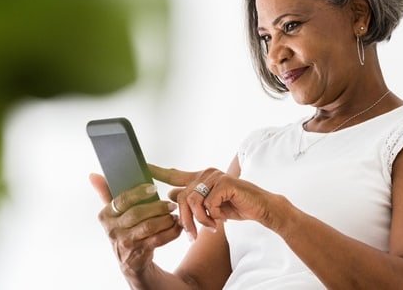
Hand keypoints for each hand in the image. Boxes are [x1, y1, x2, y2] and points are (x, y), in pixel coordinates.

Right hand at [89, 173, 181, 277]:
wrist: (130, 263)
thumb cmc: (124, 231)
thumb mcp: (113, 215)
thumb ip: (105, 193)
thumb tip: (93, 175)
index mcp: (105, 216)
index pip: (121, 200)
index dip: (138, 193)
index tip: (153, 187)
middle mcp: (113, 230)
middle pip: (137, 213)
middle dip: (157, 207)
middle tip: (171, 204)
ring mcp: (125, 243)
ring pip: (149, 226)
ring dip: (165, 219)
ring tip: (174, 215)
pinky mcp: (139, 253)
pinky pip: (158, 239)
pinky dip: (171, 232)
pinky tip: (177, 226)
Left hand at [150, 164, 277, 239]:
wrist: (260, 208)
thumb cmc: (235, 206)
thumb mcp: (210, 206)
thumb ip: (192, 200)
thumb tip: (169, 195)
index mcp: (201, 177)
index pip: (175, 174)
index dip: (158, 171)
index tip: (143, 166)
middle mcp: (206, 174)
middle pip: (182, 197)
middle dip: (185, 220)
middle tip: (192, 236)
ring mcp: (216, 177)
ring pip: (194, 201)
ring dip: (200, 220)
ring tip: (210, 227)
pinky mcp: (225, 183)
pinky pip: (209, 204)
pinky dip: (214, 215)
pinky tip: (222, 218)